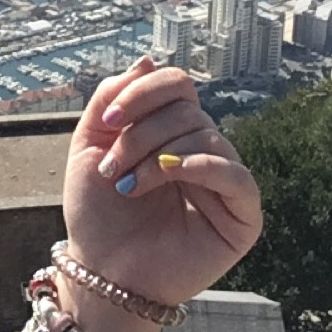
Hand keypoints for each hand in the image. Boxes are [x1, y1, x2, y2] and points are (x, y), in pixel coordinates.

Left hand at [62, 58, 261, 312]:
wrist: (102, 271)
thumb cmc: (97, 214)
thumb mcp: (89, 146)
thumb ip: (111, 99)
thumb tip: (148, 61)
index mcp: (169, 132)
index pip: (176, 85)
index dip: (142, 92)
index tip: (107, 120)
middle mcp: (201, 151)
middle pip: (186, 109)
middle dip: (140, 133)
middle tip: (111, 168)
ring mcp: (224, 182)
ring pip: (206, 135)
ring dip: (156, 155)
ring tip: (127, 185)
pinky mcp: (242, 216)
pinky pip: (236, 175)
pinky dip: (202, 166)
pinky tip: (171, 175)